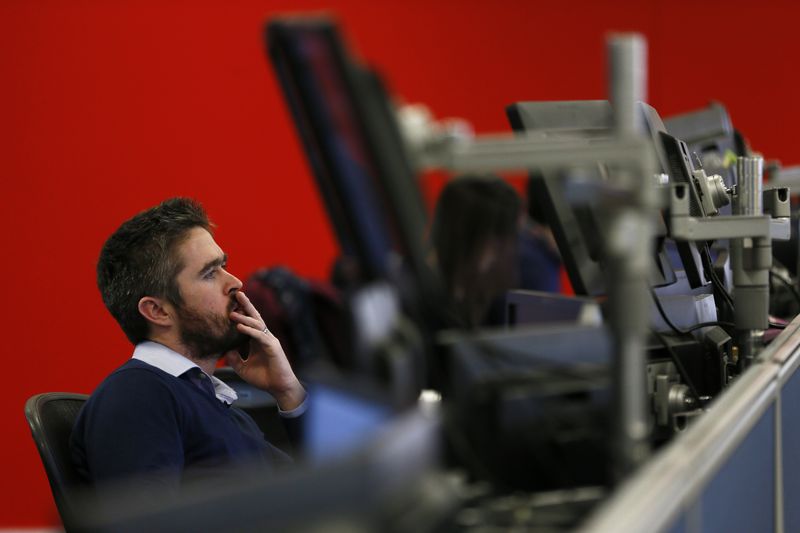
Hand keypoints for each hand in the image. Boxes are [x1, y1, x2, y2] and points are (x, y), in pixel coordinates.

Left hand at [223, 291, 305, 410]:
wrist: (279, 388)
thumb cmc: (264, 378)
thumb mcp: (242, 368)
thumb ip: (234, 358)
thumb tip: (224, 350)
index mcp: (258, 341)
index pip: (249, 323)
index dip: (242, 312)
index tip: (231, 302)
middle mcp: (264, 337)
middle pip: (255, 317)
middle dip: (246, 305)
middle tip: (237, 293)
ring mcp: (269, 340)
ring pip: (257, 324)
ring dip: (244, 317)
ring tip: (232, 312)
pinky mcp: (273, 347)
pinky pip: (260, 336)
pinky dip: (250, 331)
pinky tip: (240, 327)